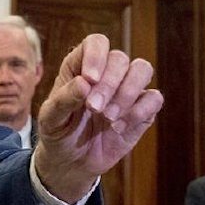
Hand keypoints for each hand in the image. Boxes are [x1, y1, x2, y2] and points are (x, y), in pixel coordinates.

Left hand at [33, 33, 163, 202]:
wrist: (72, 162)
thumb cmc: (58, 133)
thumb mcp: (50, 118)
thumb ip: (63, 99)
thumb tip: (85, 83)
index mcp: (80, 66)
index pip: (96, 43)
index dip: (96, 56)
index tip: (90, 79)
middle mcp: (106, 73)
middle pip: (120, 58)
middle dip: (109, 84)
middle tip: (94, 109)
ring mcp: (126, 89)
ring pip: (142, 69)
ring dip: (128, 93)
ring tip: (108, 118)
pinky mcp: (142, 110)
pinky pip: (154, 98)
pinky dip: (139, 112)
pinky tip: (118, 128)